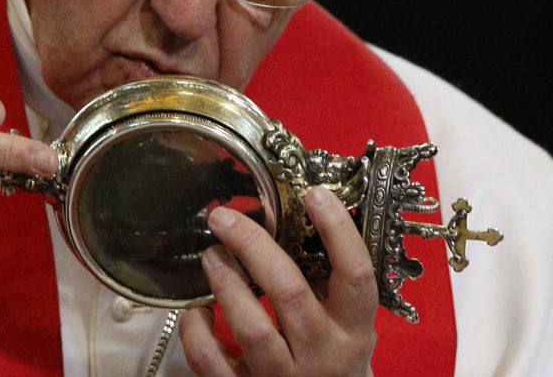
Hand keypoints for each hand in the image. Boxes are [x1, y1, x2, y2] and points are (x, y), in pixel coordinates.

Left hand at [179, 186, 377, 375]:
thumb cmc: (332, 358)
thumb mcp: (345, 323)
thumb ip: (325, 281)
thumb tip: (286, 213)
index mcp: (354, 330)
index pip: (356, 275)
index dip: (338, 230)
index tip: (314, 193)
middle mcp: (323, 355)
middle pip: (289, 292)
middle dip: (252, 246)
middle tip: (223, 217)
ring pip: (251, 327)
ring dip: (225, 282)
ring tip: (211, 255)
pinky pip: (211, 361)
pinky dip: (196, 331)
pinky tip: (197, 311)